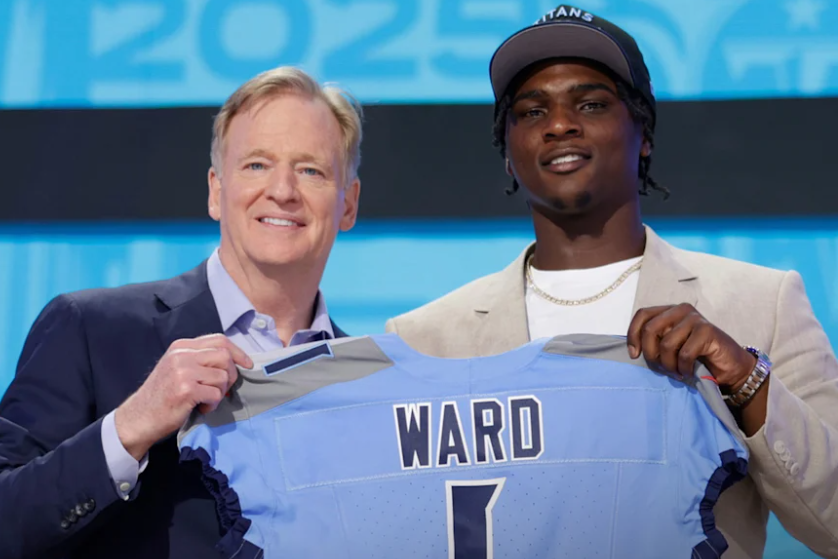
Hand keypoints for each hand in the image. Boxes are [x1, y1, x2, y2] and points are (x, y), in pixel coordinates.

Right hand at [114, 334, 252, 460]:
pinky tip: (201, 407)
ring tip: (205, 400)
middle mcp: (182, 355)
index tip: (247, 364)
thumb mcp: (178, 368)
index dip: (238, 352)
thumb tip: (233, 361)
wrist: (139, 417)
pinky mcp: (186, 389)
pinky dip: (213, 404)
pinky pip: (216, 394)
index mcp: (181, 347)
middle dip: (231, 375)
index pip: (219, 340)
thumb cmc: (162, 395)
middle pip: (225, 356)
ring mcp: (183, 371)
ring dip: (220, 392)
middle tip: (221, 389)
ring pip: (222, 376)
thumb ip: (200, 359)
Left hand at [627, 304, 755, 390]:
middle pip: (650, 329)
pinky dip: (683, 368)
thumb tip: (633, 349)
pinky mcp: (707, 330)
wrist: (730, 369)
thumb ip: (654, 342)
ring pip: (667, 344)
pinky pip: (684, 353)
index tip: (634, 355)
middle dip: (651, 354)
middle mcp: (681, 310)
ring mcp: (695, 318)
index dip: (633, 335)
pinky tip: (688, 372)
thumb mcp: (669, 348)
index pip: (642, 315)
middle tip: (661, 368)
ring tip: (676, 372)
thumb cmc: (696, 360)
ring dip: (668, 365)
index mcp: (669, 311)